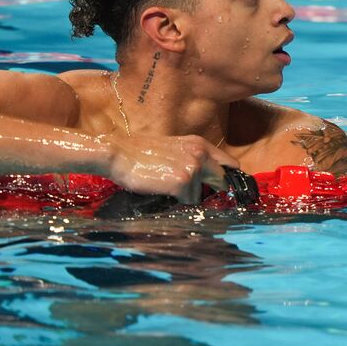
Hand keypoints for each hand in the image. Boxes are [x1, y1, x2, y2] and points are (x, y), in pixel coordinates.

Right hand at [98, 134, 243, 203]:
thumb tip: (203, 177)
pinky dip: (176, 201)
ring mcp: (193, 168)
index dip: (227, 176)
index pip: (228, 163)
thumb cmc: (139, 152)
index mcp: (198, 144)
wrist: (117, 154)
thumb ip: (191, 157)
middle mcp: (200, 154)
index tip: (223, 187)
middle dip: (213, 190)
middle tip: (194, 194)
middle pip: (221, 180)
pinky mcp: (183, 183)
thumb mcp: (172, 147)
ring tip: (165, 186)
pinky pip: (188, 202)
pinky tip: (162, 191)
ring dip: (186, 196)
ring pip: (200, 194)